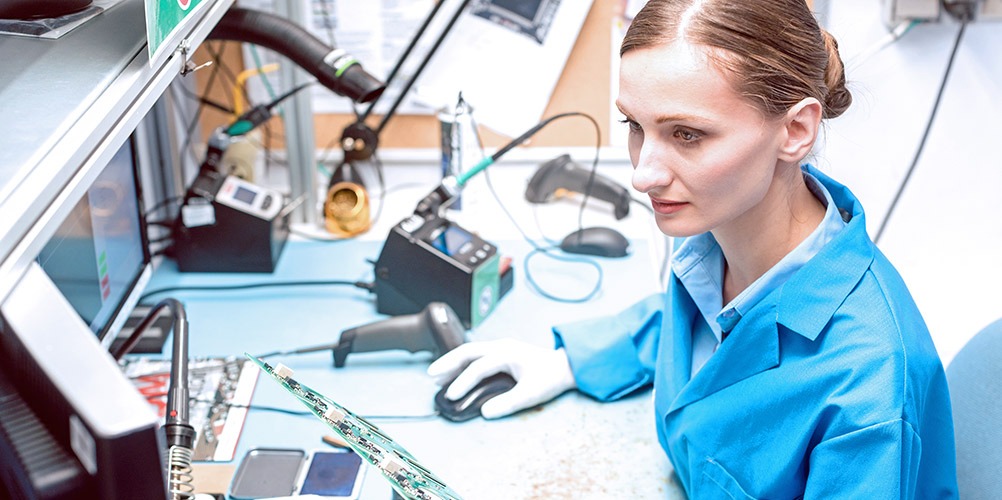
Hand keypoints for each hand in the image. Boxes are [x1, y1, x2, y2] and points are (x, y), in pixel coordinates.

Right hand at [427, 338, 576, 418]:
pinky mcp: (502, 352)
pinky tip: (456, 372)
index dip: (463, 382)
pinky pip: (478, 355)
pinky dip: (464, 363)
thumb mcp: (532, 394)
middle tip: (431, 375)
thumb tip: (486, 412)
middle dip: (448, 362)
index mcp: (508, 353)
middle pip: (468, 351)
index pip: (478, 367)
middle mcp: (502, 346)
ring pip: (471, 351)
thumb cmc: (551, 378)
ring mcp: (501, 347)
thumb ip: (508, 403)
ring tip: (438, 376)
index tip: (451, 395)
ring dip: (454, 362)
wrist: (566, 366)